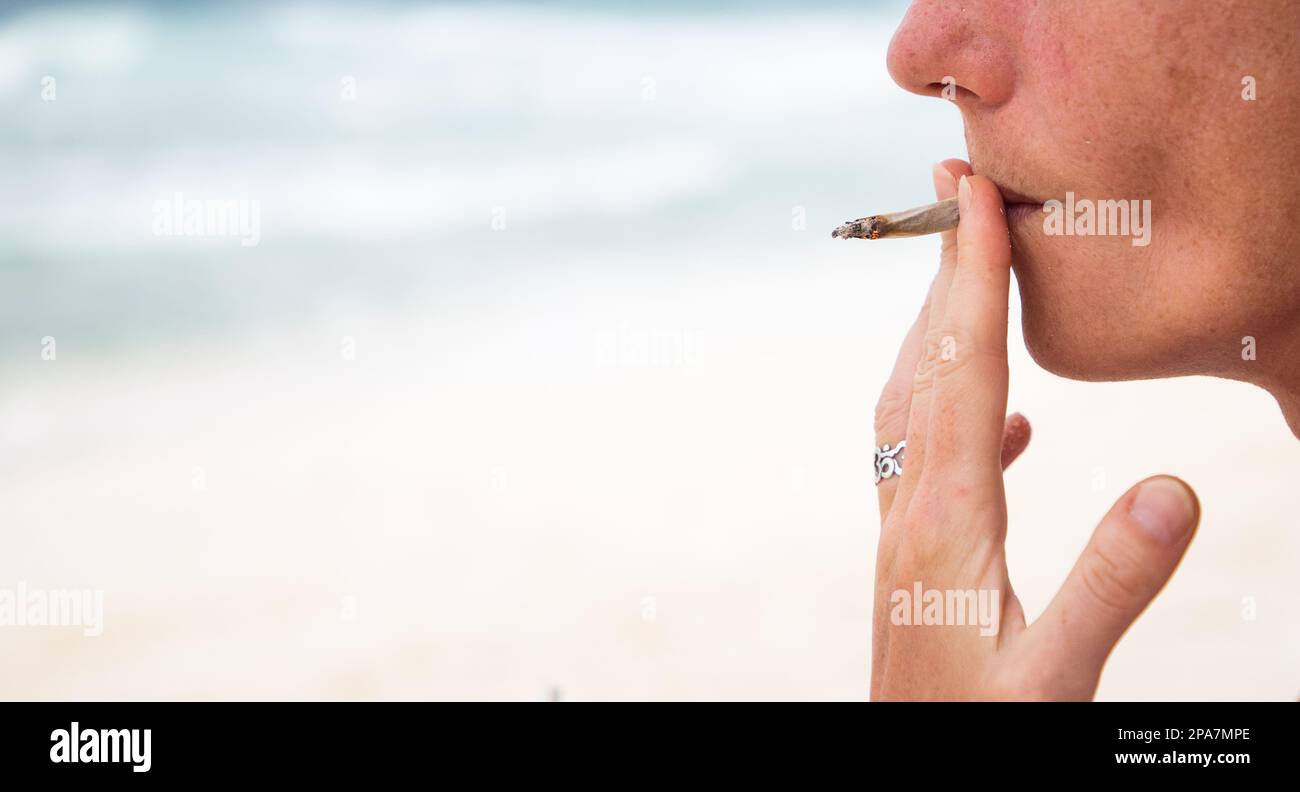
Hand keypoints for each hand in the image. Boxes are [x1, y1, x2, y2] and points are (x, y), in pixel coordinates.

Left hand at [870, 160, 1200, 699]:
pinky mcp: (916, 552)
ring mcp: (906, 528)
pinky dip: (961, 411)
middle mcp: (913, 507)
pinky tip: (1007, 421)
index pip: (962, 372)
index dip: (971, 279)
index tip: (974, 198)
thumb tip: (1178, 487)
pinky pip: (928, 455)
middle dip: (942, 272)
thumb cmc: (984, 733)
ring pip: (914, 400)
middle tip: (954, 189)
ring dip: (941, 329)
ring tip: (970, 274)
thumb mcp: (1058, 673)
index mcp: (948, 519)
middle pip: (925, 365)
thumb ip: (1115, 583)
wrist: (914, 771)